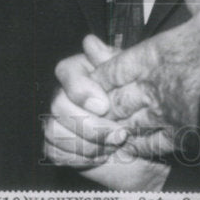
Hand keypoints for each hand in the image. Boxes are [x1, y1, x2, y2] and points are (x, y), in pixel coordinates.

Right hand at [44, 39, 171, 188]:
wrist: (146, 151)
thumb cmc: (142, 112)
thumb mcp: (135, 82)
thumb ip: (113, 64)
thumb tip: (89, 42)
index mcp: (84, 72)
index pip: (66, 70)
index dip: (80, 89)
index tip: (104, 106)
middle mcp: (66, 93)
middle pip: (58, 103)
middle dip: (90, 125)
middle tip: (119, 134)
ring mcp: (58, 119)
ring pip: (54, 129)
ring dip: (88, 143)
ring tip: (114, 146)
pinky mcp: (56, 144)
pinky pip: (54, 151)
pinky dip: (80, 157)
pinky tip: (101, 156)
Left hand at [92, 0, 199, 147]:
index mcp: (151, 57)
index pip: (113, 67)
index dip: (100, 73)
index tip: (94, 77)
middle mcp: (149, 87)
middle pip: (113, 98)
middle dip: (103, 103)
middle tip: (97, 107)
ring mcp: (159, 115)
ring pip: (125, 122)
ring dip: (116, 125)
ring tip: (110, 128)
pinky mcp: (174, 136)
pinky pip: (147, 144)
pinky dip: (138, 146)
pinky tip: (135, 148)